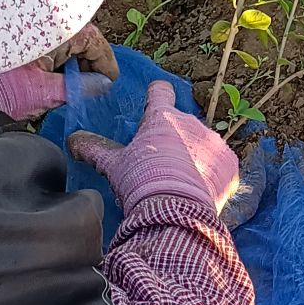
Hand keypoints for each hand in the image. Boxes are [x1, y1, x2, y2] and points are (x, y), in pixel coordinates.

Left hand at [0, 25, 119, 118]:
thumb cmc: (1, 85)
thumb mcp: (45, 92)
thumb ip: (79, 88)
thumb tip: (102, 85)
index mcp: (61, 30)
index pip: (97, 43)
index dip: (106, 66)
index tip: (109, 85)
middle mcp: (49, 21)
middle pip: (82, 40)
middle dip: (86, 66)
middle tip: (87, 91)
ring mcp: (35, 25)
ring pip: (64, 41)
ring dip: (68, 63)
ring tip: (64, 88)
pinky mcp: (21, 31)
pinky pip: (48, 42)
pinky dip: (53, 58)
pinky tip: (47, 77)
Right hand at [69, 80, 239, 216]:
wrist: (176, 213)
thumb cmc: (141, 182)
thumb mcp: (114, 166)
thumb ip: (95, 149)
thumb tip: (73, 140)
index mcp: (163, 116)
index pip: (160, 91)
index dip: (155, 98)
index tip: (151, 108)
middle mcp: (192, 122)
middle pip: (180, 123)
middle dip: (172, 138)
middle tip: (158, 163)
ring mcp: (214, 143)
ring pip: (201, 143)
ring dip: (192, 156)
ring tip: (179, 182)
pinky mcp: (230, 164)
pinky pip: (219, 164)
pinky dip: (210, 174)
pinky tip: (197, 191)